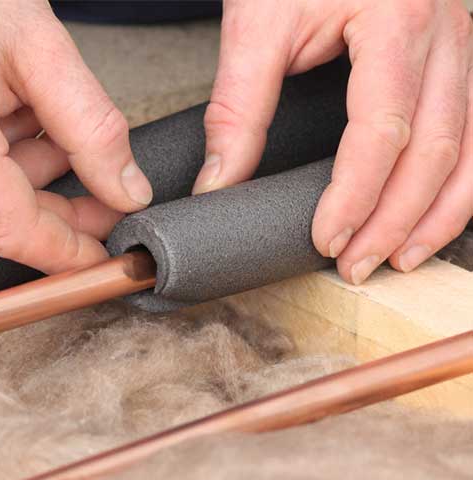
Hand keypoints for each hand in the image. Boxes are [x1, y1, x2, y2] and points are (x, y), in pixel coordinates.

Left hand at [194, 0, 472, 283]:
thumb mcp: (260, 21)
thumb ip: (238, 106)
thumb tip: (220, 184)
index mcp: (396, 19)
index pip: (382, 129)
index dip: (355, 194)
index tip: (324, 238)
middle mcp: (446, 31)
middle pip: (436, 147)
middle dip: (395, 219)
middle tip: (355, 266)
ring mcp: (468, 41)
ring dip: (439, 212)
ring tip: (399, 260)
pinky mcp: (467, 52)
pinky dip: (464, 181)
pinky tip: (438, 216)